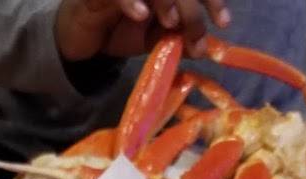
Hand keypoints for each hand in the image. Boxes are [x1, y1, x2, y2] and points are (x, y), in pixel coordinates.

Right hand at [55, 0, 229, 62]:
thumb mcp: (155, 38)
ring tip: (169, 24)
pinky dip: (131, 1)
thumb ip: (178, 37)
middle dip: (192, 8)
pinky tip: (141, 16)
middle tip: (196, 36)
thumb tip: (204, 47)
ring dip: (167, 0)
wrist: (83, 40)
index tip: (223, 23)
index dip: (212, 0)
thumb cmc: (120, 31)